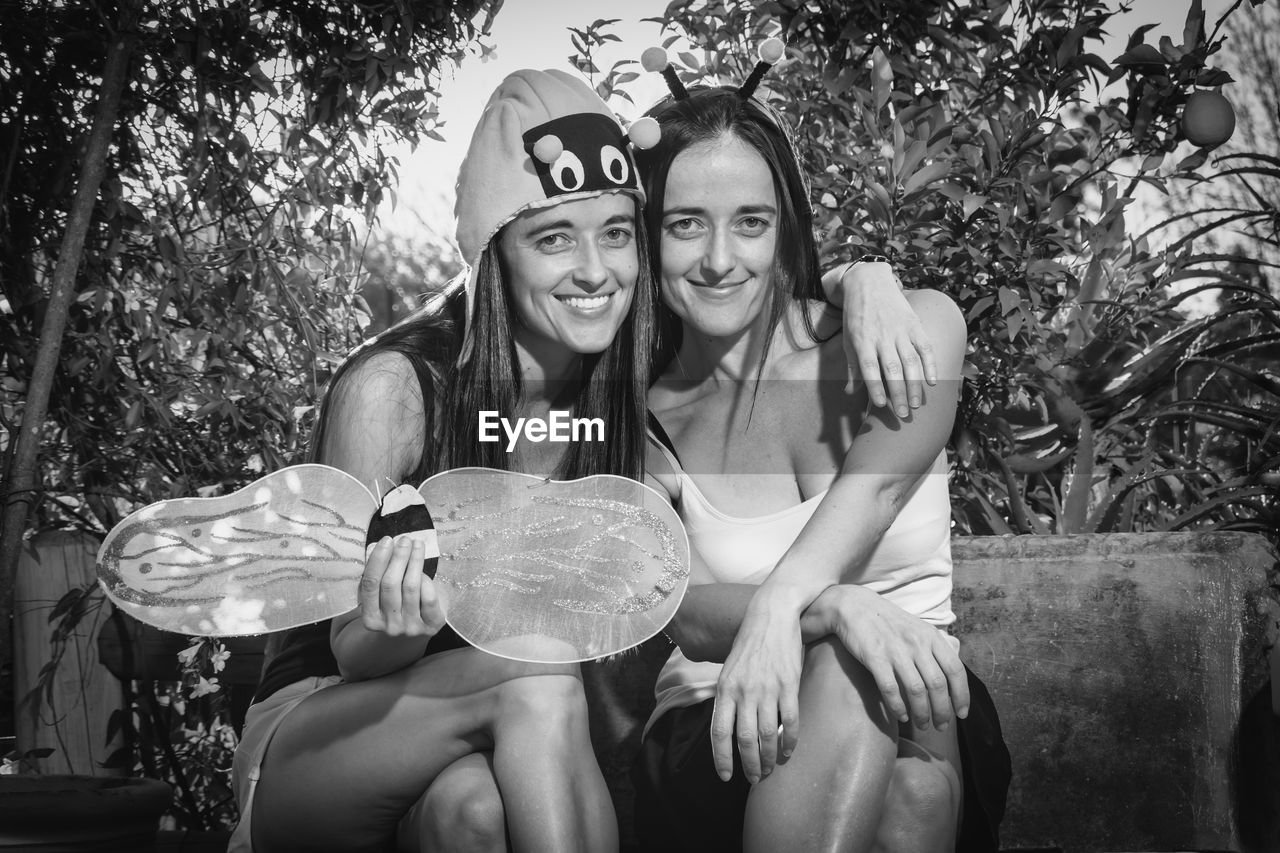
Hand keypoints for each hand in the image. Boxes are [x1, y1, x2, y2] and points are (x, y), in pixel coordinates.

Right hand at [358, 535, 445, 636]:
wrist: (421, 627)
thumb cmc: (399, 604)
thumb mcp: (384, 595)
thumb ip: (380, 576)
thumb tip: (385, 546)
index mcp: (370, 619)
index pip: (370, 585)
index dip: (378, 560)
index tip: (386, 540)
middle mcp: (389, 626)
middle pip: (390, 584)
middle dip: (398, 558)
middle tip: (405, 540)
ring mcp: (410, 627)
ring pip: (410, 587)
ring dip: (414, 561)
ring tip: (417, 544)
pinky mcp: (431, 626)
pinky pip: (428, 598)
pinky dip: (426, 581)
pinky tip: (424, 569)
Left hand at [711, 593, 803, 784]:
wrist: (772, 614)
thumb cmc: (750, 642)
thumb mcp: (729, 668)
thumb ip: (729, 695)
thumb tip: (730, 724)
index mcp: (725, 688)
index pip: (719, 732)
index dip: (722, 758)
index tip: (726, 776)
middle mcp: (744, 691)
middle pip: (744, 739)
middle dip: (749, 764)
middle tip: (754, 779)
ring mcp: (767, 688)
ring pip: (767, 734)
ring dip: (768, 757)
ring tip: (769, 769)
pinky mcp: (789, 684)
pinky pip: (790, 721)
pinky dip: (790, 741)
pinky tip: (788, 751)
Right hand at [804, 584, 967, 729]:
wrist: (853, 605)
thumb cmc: (887, 621)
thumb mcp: (917, 627)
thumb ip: (934, 648)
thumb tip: (951, 676)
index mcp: (931, 636)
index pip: (955, 670)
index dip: (962, 695)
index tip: (962, 714)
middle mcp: (917, 643)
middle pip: (938, 685)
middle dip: (942, 711)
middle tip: (941, 726)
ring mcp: (896, 651)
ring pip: (916, 690)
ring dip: (922, 713)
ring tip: (922, 725)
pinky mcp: (875, 658)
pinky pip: (890, 688)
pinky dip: (898, 706)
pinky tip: (901, 716)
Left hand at [838, 263, 935, 417]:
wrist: (869, 282)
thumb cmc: (856, 317)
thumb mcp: (849, 340)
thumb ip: (852, 367)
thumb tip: (849, 392)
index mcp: (862, 341)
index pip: (870, 370)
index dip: (876, 388)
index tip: (882, 407)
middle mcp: (882, 336)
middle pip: (892, 369)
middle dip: (899, 393)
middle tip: (904, 414)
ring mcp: (900, 330)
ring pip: (910, 361)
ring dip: (915, 385)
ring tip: (916, 404)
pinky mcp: (914, 324)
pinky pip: (925, 346)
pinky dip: (930, 364)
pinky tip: (933, 382)